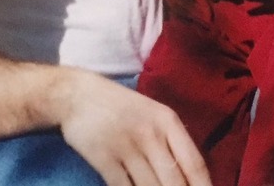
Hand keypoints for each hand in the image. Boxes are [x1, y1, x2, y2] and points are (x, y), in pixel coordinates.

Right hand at [58, 72, 211, 185]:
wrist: (78, 95)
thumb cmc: (121, 107)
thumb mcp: (153, 114)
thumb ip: (172, 141)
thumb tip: (192, 176)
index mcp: (168, 121)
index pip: (194, 162)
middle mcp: (151, 134)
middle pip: (174, 180)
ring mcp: (126, 146)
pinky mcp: (103, 158)